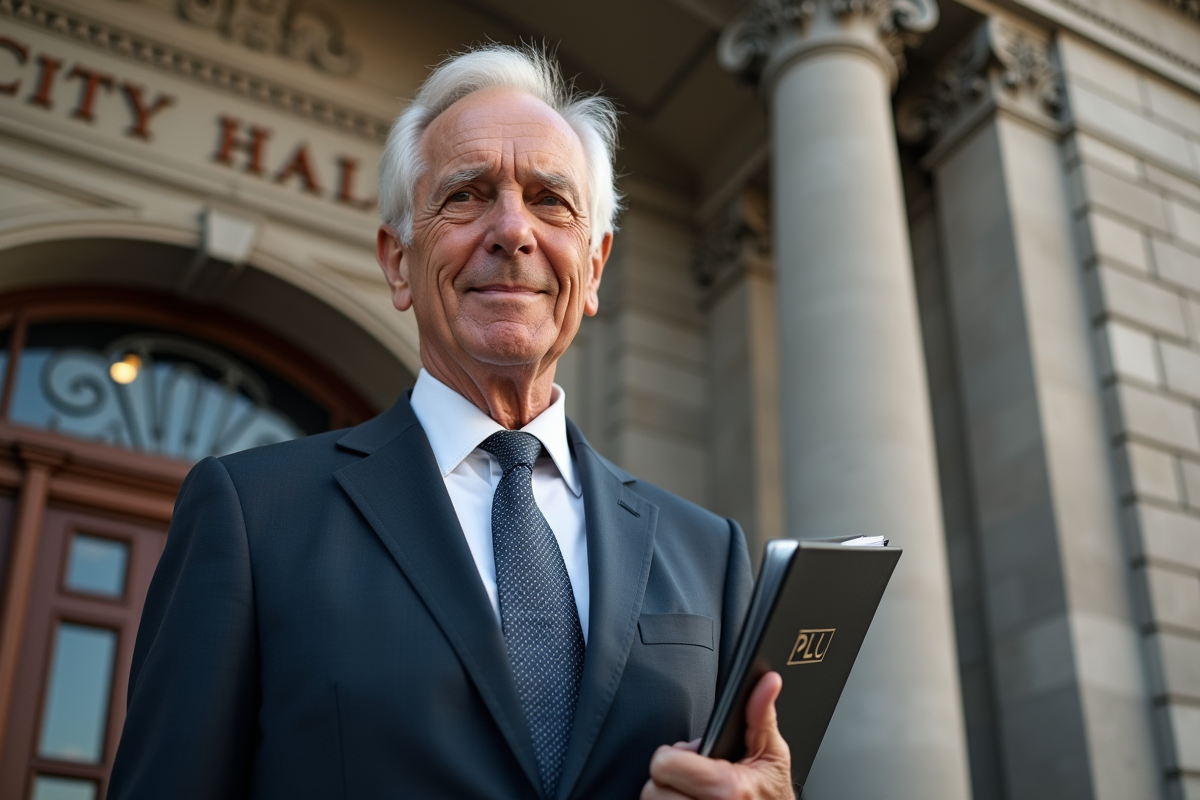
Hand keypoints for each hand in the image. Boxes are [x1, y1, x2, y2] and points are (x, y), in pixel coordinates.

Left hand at [641, 672, 792, 799]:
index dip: (672, 756)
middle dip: (670, 779)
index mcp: (727, 788)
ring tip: (692, 790)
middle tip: (693, 778)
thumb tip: (768, 683)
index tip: (687, 757)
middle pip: (652, 788)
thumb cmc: (772, 794)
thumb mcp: (772, 752)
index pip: (665, 764)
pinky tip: (690, 798)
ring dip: (669, 794)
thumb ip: (762, 715)